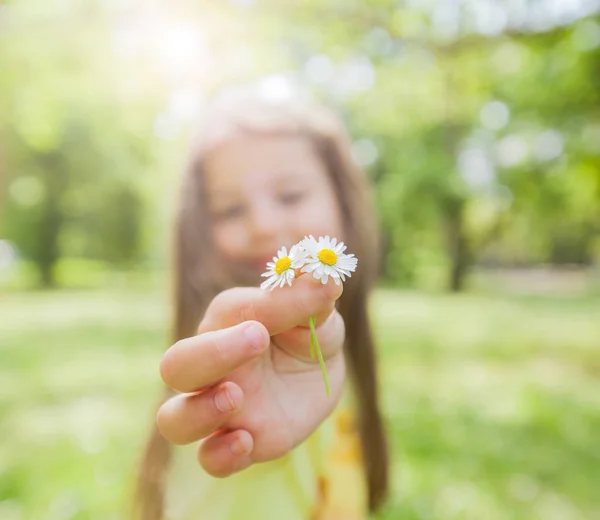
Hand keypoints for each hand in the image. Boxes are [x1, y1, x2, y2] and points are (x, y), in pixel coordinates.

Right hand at [157, 274, 345, 476]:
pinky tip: (246, 442)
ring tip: (236, 397)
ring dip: (199, 410)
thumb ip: (314, 300)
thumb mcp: (320, 316)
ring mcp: (219, 407)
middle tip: (256, 339)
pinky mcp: (234, 443)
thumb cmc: (309, 336)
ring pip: (175, 418)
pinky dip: (220, 455)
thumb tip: (326, 278)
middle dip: (211, 353)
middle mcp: (213, 364)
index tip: (297, 305)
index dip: (261, 309)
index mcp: (229, 321)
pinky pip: (208, 459)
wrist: (321, 378)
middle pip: (177, 363)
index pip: (230, 312)